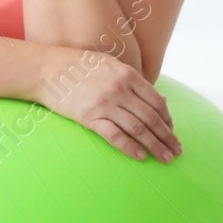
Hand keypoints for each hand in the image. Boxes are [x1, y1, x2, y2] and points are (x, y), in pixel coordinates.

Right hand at [35, 46, 182, 163]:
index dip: (168, 119)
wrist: (46, 70)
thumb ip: (134, 81)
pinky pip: (115, 135)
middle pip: (151, 118)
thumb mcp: (110, 65)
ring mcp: (105, 103)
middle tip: (176, 151)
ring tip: (165, 158)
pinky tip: (140, 156)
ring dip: (155, 145)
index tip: (172, 132)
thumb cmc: (78, 66)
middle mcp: (120, 89)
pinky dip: (130, 147)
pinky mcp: (89, 117)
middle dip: (167, 137)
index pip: (156, 101)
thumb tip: (161, 98)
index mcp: (127, 75)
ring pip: (138, 128)